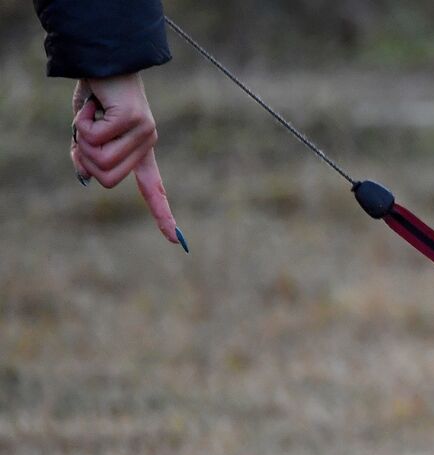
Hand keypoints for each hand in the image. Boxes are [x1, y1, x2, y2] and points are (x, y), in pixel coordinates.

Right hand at [71, 74, 180, 245]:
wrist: (102, 61)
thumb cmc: (95, 96)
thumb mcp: (86, 131)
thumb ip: (86, 154)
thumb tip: (87, 177)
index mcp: (140, 151)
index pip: (153, 188)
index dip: (162, 213)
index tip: (176, 240)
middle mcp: (147, 144)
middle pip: (107, 178)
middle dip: (85, 157)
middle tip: (87, 130)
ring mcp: (143, 132)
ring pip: (101, 161)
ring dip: (83, 138)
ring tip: (93, 115)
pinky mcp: (133, 120)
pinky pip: (95, 138)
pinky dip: (83, 120)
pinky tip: (95, 104)